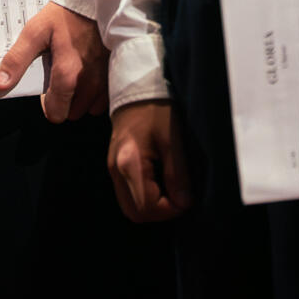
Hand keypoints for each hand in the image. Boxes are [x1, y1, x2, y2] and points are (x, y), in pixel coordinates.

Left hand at [0, 1, 108, 121]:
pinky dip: (97, 91)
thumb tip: (0, 85)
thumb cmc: (67, 14)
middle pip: (72, 112)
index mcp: (68, 75)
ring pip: (90, 107)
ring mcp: (106, 80)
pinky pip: (105, 97)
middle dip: (64, 100)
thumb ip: (17, 60)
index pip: (55, 113)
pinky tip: (91, 70)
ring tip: (76, 71)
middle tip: (61, 74)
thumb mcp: (35, 31)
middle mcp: (89, 83)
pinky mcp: (116, 74)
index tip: (46, 89)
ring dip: (82, 97)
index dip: (47, 104)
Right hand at [108, 99, 191, 221]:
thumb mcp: (173, 138)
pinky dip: (144, 195)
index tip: (186, 198)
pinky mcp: (114, 163)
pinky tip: (159, 180)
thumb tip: (184, 203)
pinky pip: (127, 192)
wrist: (135, 85)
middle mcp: (115, 169)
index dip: (170, 210)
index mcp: (129, 163)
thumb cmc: (156, 108)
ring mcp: (112, 167)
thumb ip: (177, 174)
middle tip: (179, 196)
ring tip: (170, 189)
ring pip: (129, 205)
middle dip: (160, 212)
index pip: (147, 207)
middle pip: (134, 213)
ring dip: (151, 205)